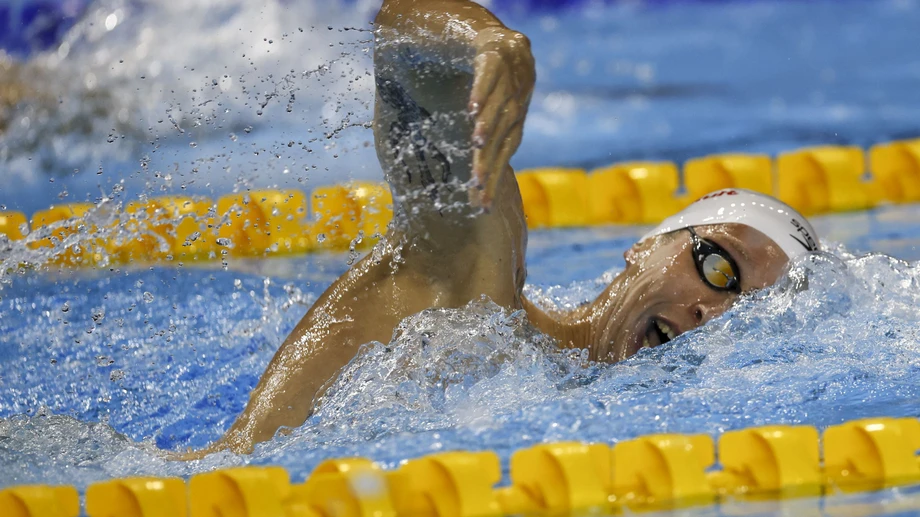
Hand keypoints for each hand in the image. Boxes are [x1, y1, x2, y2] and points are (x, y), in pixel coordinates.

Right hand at [468, 27, 534, 210]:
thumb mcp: (498, 123)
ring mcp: (506, 85)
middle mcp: (513, 111)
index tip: (481, 206)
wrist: (510, 46)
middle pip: (498, 140)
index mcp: (512, 129)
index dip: (494, 182)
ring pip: (496, 110)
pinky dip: (481, 92)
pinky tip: (471, 107)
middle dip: (488, 162)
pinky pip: (488, 78)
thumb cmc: (502, 92)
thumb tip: (476, 185)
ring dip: (487, 126)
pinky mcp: (495, 61)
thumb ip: (487, 150)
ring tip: (476, 144)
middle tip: (477, 184)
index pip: (502, 160)